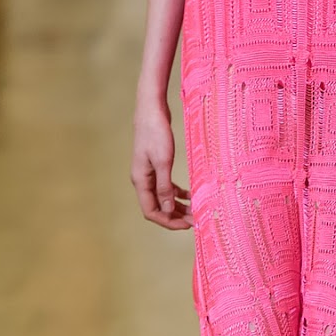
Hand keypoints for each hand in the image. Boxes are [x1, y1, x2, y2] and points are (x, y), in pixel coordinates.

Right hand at [131, 94, 192, 229]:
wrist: (151, 110)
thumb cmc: (156, 133)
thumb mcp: (163, 162)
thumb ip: (164, 187)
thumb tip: (167, 210)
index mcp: (141, 181)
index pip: (151, 211)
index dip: (168, 221)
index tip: (187, 225)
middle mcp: (142, 180)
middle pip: (157, 207)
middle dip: (175, 216)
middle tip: (195, 221)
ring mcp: (148, 173)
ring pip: (162, 198)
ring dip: (177, 206)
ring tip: (195, 211)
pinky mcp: (155, 166)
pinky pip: (165, 186)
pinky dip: (176, 193)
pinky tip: (189, 195)